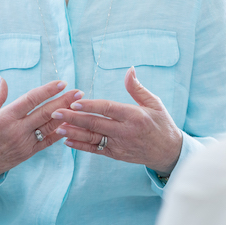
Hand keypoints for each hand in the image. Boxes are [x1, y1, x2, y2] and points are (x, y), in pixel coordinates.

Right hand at [0, 77, 80, 185]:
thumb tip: (2, 79)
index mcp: (4, 118)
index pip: (30, 100)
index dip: (47, 91)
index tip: (61, 83)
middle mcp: (17, 130)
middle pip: (45, 113)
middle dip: (64, 102)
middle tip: (79, 92)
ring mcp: (25, 143)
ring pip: (50, 127)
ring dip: (66, 116)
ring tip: (79, 106)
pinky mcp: (29, 152)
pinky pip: (48, 141)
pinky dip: (60, 132)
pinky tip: (71, 124)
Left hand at [55, 67, 182, 174]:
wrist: (169, 152)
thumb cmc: (162, 124)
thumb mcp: (154, 103)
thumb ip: (137, 88)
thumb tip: (129, 69)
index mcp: (134, 116)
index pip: (108, 109)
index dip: (90, 106)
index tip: (74, 102)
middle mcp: (125, 132)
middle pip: (96, 124)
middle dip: (74, 118)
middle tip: (55, 112)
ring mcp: (120, 145)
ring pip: (93, 138)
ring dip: (74, 133)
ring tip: (56, 127)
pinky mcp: (116, 154)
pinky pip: (96, 150)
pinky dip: (81, 146)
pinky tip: (67, 141)